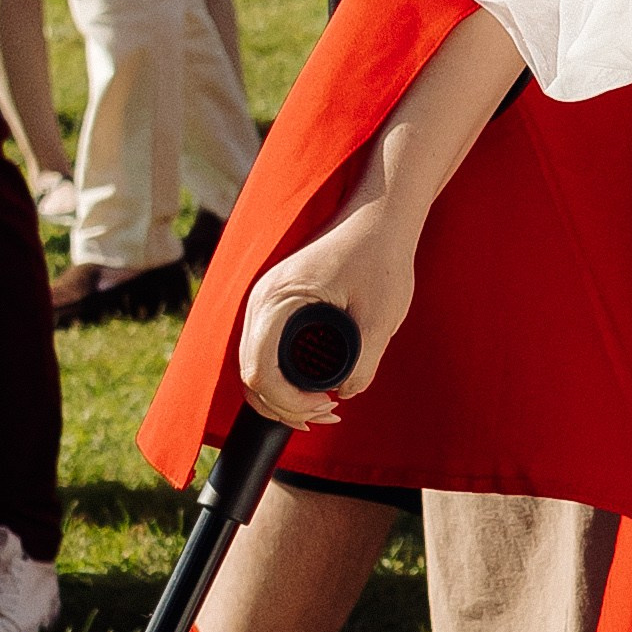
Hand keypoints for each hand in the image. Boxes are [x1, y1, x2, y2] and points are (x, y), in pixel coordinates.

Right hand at [238, 214, 416, 432]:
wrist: (380, 216)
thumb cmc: (380, 257)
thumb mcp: (380, 319)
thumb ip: (363, 365)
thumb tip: (342, 395)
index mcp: (278, 300)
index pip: (259, 372)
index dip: (289, 403)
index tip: (328, 406)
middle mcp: (261, 301)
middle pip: (251, 375)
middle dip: (286, 406)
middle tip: (329, 415)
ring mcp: (265, 302)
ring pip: (256, 365)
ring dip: (284, 395)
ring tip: (325, 408)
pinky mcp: (278, 304)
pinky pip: (267, 350)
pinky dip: (284, 376)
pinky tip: (315, 388)